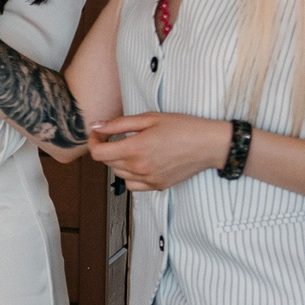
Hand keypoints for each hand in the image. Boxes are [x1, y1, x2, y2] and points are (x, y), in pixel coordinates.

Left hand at [87, 112, 233, 192]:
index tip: (99, 134)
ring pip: (119, 174)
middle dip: (105, 148)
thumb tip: (95, 126)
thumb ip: (119, 124)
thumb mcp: (149, 118)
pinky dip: (130, 176)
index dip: (93, 142)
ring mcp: (148, 179)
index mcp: (135, 149)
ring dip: (118, 161)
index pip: (98, 154)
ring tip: (131, 148)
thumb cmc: (183, 127)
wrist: (210, 145)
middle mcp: (139, 168)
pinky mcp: (158, 186)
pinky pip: (133, 185)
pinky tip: (139, 163)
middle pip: (107, 162)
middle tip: (114, 136)